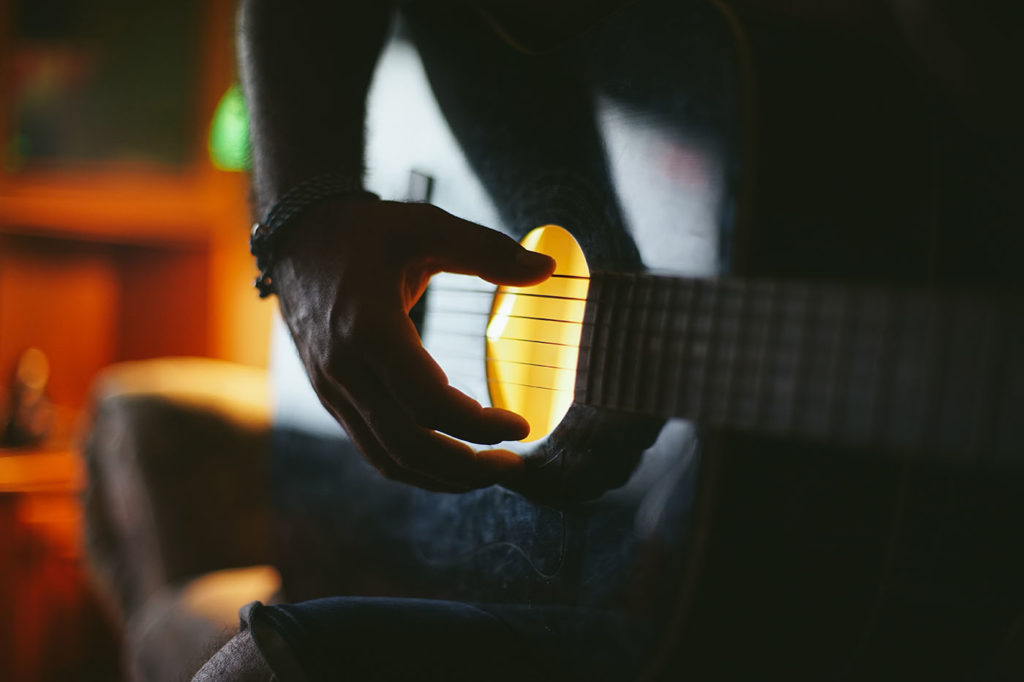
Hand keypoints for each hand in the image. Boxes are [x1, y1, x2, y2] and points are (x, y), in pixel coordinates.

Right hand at [272, 198, 555, 492]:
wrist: (297, 239)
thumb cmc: (367, 231)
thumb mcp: (425, 224)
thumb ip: (487, 248)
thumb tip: (547, 268)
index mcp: (368, 327)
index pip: (428, 402)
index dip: (478, 425)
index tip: (521, 426)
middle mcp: (344, 368)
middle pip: (408, 445)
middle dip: (466, 466)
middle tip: (514, 464)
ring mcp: (332, 389)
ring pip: (387, 459)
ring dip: (442, 477)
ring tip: (489, 472)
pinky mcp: (332, 398)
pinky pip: (373, 449)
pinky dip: (415, 467)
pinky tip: (452, 460)